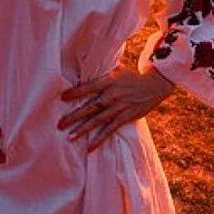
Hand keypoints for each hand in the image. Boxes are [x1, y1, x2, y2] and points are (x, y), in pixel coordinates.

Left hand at [59, 67, 174, 150]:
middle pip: (90, 107)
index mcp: (109, 81)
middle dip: (74, 116)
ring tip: (69, 137)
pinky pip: (110, 129)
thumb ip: (102, 71)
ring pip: (98, 120)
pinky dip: (100, 138)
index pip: (88, 87)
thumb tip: (85, 65)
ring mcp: (119, 107)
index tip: (61, 98)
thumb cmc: (131, 77)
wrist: (154, 85)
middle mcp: (112, 95)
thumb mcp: (117, 70)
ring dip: (83, 129)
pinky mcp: (126, 117)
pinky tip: (90, 147)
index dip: (75, 92)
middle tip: (59, 124)